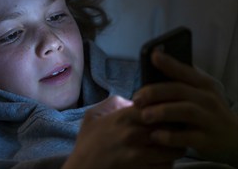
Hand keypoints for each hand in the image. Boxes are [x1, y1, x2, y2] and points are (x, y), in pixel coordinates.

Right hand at [63, 96, 183, 168]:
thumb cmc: (87, 142)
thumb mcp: (92, 116)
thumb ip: (111, 103)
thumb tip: (130, 100)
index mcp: (123, 117)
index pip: (156, 106)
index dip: (164, 109)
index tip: (164, 112)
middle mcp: (133, 133)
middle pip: (169, 126)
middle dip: (175, 128)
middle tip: (175, 129)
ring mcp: (138, 153)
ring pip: (172, 148)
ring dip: (175, 147)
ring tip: (172, 146)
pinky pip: (166, 166)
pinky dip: (168, 163)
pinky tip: (163, 160)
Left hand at [133, 51, 237, 164]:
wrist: (235, 138)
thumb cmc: (207, 111)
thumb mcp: (200, 94)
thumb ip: (180, 84)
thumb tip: (153, 70)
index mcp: (203, 85)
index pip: (184, 71)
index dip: (168, 63)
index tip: (152, 55)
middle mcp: (207, 99)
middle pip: (179, 90)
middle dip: (155, 92)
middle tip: (136, 98)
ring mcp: (209, 119)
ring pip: (185, 111)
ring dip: (162, 112)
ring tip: (144, 116)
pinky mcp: (207, 140)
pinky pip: (187, 137)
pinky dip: (170, 137)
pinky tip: (155, 135)